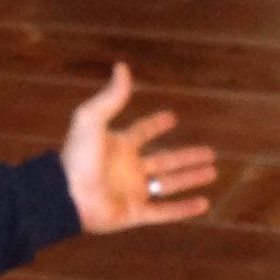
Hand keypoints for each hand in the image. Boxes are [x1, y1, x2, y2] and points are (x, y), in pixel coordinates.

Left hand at [60, 62, 217, 235]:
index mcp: (119, 146)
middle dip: (187, 156)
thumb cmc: (77, 157)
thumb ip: (111, 97)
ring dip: (191, 178)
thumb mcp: (91, 120)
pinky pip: (165, 211)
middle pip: (165, 160)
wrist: (67, 196)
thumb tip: (121, 66)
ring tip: (213, 172)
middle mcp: (129, 169)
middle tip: (210, 152)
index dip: (156, 124)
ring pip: (169, 184)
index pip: (142, 132)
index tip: (172, 117)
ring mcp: (133, 192)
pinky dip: (185, 209)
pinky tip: (205, 203)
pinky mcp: (135, 213)